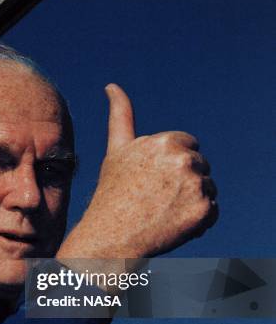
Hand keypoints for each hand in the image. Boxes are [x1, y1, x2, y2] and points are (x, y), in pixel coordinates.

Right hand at [58, 84, 217, 258]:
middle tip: (154, 198)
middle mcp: (183, 160)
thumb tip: (112, 85)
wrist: (110, 237)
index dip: (169, 164)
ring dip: (191, 200)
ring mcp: (195, 186)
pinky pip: (213, 212)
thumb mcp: (117, 150)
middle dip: (182, 181)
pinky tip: (173, 225)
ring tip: (162, 212)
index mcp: (165, 142)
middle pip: (200, 166)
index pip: (188, 146)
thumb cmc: (112, 193)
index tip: (150, 179)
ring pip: (208, 188)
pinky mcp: (203, 211)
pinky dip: (198, 221)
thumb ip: (121, 115)